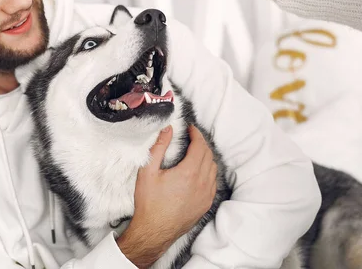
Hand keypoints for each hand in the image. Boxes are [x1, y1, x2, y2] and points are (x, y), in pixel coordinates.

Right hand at [117, 125, 217, 267]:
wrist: (154, 232)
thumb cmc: (149, 203)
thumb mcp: (147, 172)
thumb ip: (158, 147)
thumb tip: (168, 130)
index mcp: (189, 172)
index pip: (200, 146)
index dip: (197, 134)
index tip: (191, 129)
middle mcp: (202, 183)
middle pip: (209, 155)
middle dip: (201, 143)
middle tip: (191, 138)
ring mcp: (206, 195)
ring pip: (213, 168)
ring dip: (206, 157)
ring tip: (194, 153)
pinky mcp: (206, 204)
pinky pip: (213, 183)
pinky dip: (208, 172)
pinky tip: (198, 172)